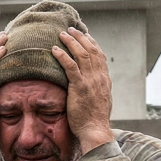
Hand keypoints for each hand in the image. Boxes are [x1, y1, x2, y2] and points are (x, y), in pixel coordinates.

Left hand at [54, 28, 114, 154]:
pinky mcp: (80, 87)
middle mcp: (99, 77)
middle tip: (71, 30)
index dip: (92, 43)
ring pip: (82, 54)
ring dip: (71, 42)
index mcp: (105, 80)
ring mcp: (90, 81)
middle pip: (91, 50)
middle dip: (81, 37)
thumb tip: (92, 87)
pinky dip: (62, 56)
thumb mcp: (100, 102)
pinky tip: (55, 50)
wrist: (95, 130)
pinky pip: (71, 67)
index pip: (100, 56)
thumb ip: (96, 91)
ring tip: (61, 34)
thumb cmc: (95, 120)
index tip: (85, 36)